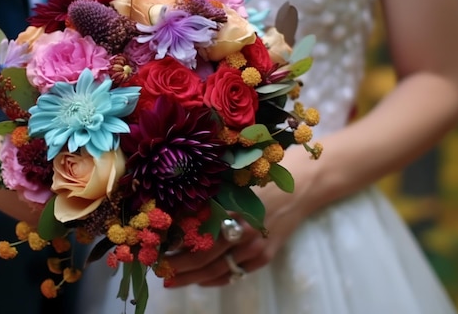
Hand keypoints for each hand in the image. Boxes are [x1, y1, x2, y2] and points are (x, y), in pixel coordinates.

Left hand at [164, 147, 317, 286]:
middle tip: (159, 271)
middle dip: (177, 268)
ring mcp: (254, 247)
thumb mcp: (231, 184)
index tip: (156, 250)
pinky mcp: (265, 256)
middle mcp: (240, 231)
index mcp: (229, 209)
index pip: (193, 235)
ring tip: (174, 280)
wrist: (302, 186)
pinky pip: (236, 274)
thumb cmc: (262, 177)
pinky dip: (216, 279)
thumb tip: (177, 218)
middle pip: (201, 258)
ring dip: (192, 278)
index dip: (173, 246)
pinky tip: (202, 279)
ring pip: (217, 271)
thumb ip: (207, 201)